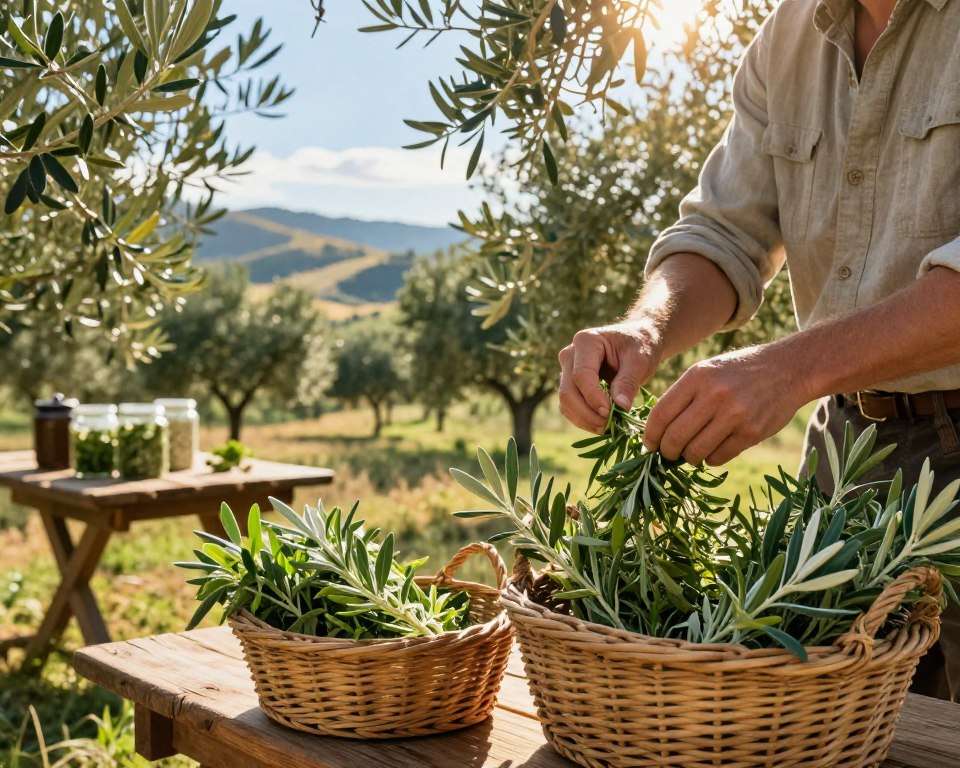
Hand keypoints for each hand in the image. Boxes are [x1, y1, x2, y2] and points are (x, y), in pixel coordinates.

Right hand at [558, 322, 662, 432]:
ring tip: (606, 428)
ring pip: (565, 402)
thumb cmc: (640, 346)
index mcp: (586, 341)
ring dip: (583, 419)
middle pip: (568, 391)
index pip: (581, 375)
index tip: (610, 413)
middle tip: (609, 426)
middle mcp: (570, 354)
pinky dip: (583, 419)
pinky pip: (569, 406)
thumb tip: (621, 407)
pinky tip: (601, 425)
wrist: (637, 341)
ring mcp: (566, 370)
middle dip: (587, 413)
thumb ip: (628, 382)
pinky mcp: (570, 384)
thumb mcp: (639, 361)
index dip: (593, 397)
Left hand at [643, 344, 810, 465]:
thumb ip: (681, 396)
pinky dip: (710, 459)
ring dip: (689, 458)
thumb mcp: (706, 371)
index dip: (650, 436)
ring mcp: (734, 415)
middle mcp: (714, 395)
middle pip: (675, 437)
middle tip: (668, 454)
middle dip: (667, 452)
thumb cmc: (737, 372)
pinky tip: (713, 449)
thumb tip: (656, 432)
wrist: (787, 369)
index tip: (649, 445)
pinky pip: (718, 458)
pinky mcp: (751, 432)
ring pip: (695, 452)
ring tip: (691, 452)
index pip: (660, 415)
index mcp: (697, 377)